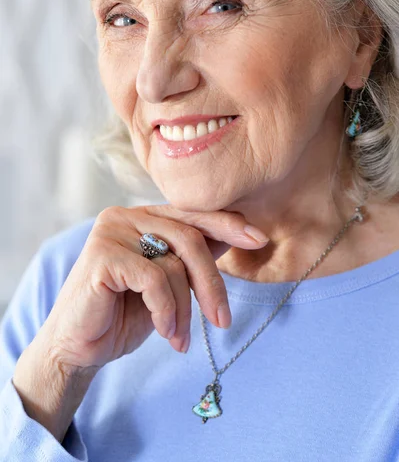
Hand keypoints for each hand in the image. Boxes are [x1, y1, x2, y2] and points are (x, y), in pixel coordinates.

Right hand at [35, 205, 268, 373]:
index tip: (260, 240)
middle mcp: (126, 216)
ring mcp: (112, 231)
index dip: (228, 225)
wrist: (79, 346)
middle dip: (211, 283)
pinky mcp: (101, 254)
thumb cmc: (124, 313)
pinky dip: (166, 310)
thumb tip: (237, 234)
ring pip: (174, 262)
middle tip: (222, 320)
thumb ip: (191, 256)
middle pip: (190, 238)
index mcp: (144, 216)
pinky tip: (164, 331)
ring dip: (185, 308)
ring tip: (179, 337)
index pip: (193, 215)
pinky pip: (154, 279)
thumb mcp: (168, 283)